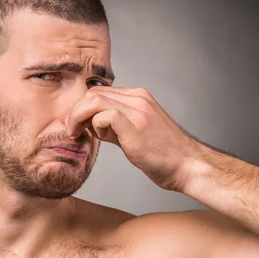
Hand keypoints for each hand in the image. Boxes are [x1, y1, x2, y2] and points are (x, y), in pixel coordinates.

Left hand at [65, 86, 198, 191]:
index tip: (75, 125)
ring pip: (94, 100)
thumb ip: (113, 126)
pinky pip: (104, 115)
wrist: (187, 165)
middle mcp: (137, 99)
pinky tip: (101, 138)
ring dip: (79, 117)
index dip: (81, 107)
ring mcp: (138, 110)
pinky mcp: (136, 125)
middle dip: (75, 111)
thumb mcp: (134, 134)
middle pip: (93, 92)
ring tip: (77, 133)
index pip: (99, 92)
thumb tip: (90, 125)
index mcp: (137, 98)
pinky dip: (95, 126)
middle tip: (71, 130)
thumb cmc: (164, 154)